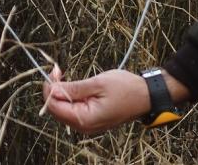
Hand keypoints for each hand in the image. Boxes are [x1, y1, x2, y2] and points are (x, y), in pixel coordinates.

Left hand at [43, 66, 191, 133]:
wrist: (147, 96)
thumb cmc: (127, 89)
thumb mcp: (98, 84)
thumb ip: (73, 88)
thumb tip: (52, 89)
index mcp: (85, 119)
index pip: (54, 107)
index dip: (49, 89)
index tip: (53, 71)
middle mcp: (84, 126)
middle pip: (56, 109)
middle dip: (54, 90)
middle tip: (57, 70)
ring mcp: (87, 124)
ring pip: (63, 109)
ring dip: (61, 92)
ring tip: (63, 75)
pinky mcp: (91, 119)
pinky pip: (73, 109)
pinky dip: (70, 96)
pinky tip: (73, 85)